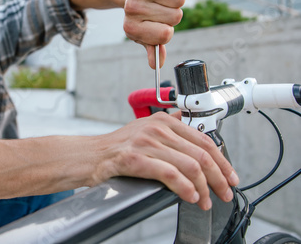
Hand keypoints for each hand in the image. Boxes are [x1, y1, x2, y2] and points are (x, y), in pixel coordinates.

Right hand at [103, 111, 238, 210]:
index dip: (222, 160)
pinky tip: (190, 196)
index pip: (203, 139)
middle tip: (224, 193)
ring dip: (204, 188)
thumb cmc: (117, 147)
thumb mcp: (144, 129)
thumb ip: (168, 127)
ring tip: (206, 200)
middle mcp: (157, 128)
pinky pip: (170, 174)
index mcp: (163, 121)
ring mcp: (146, 143)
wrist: (90, 155)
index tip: (230, 175)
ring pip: (190, 165)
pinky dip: (185, 188)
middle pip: (201, 154)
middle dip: (218, 178)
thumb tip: (189, 123)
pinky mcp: (135, 159)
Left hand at [123, 0, 185, 68]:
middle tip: (160, 9)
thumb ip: (152, 48)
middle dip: (172, 14)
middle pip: (176, 16)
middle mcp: (133, 8)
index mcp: (131, 27)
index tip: (159, 26)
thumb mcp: (144, 34)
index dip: (168, 31)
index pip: (165, 35)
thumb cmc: (142, 15)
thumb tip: (156, 65)